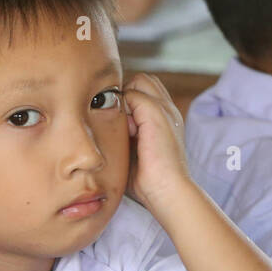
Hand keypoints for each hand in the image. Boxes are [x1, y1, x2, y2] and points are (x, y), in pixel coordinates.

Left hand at [122, 72, 190, 208]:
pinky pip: (132, 93)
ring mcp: (165, 109)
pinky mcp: (156, 113)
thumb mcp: (135, 151)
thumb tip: (102, 125)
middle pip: (144, 79)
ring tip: (127, 126)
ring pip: (139, 81)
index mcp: (166, 118)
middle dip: (128, 93)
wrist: (167, 191)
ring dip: (127, 98)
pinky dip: (125, 109)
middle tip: (123, 121)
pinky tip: (128, 132)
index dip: (130, 100)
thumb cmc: (148, 181)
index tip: (123, 125)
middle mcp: (168, 109)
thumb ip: (126, 134)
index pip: (146, 89)